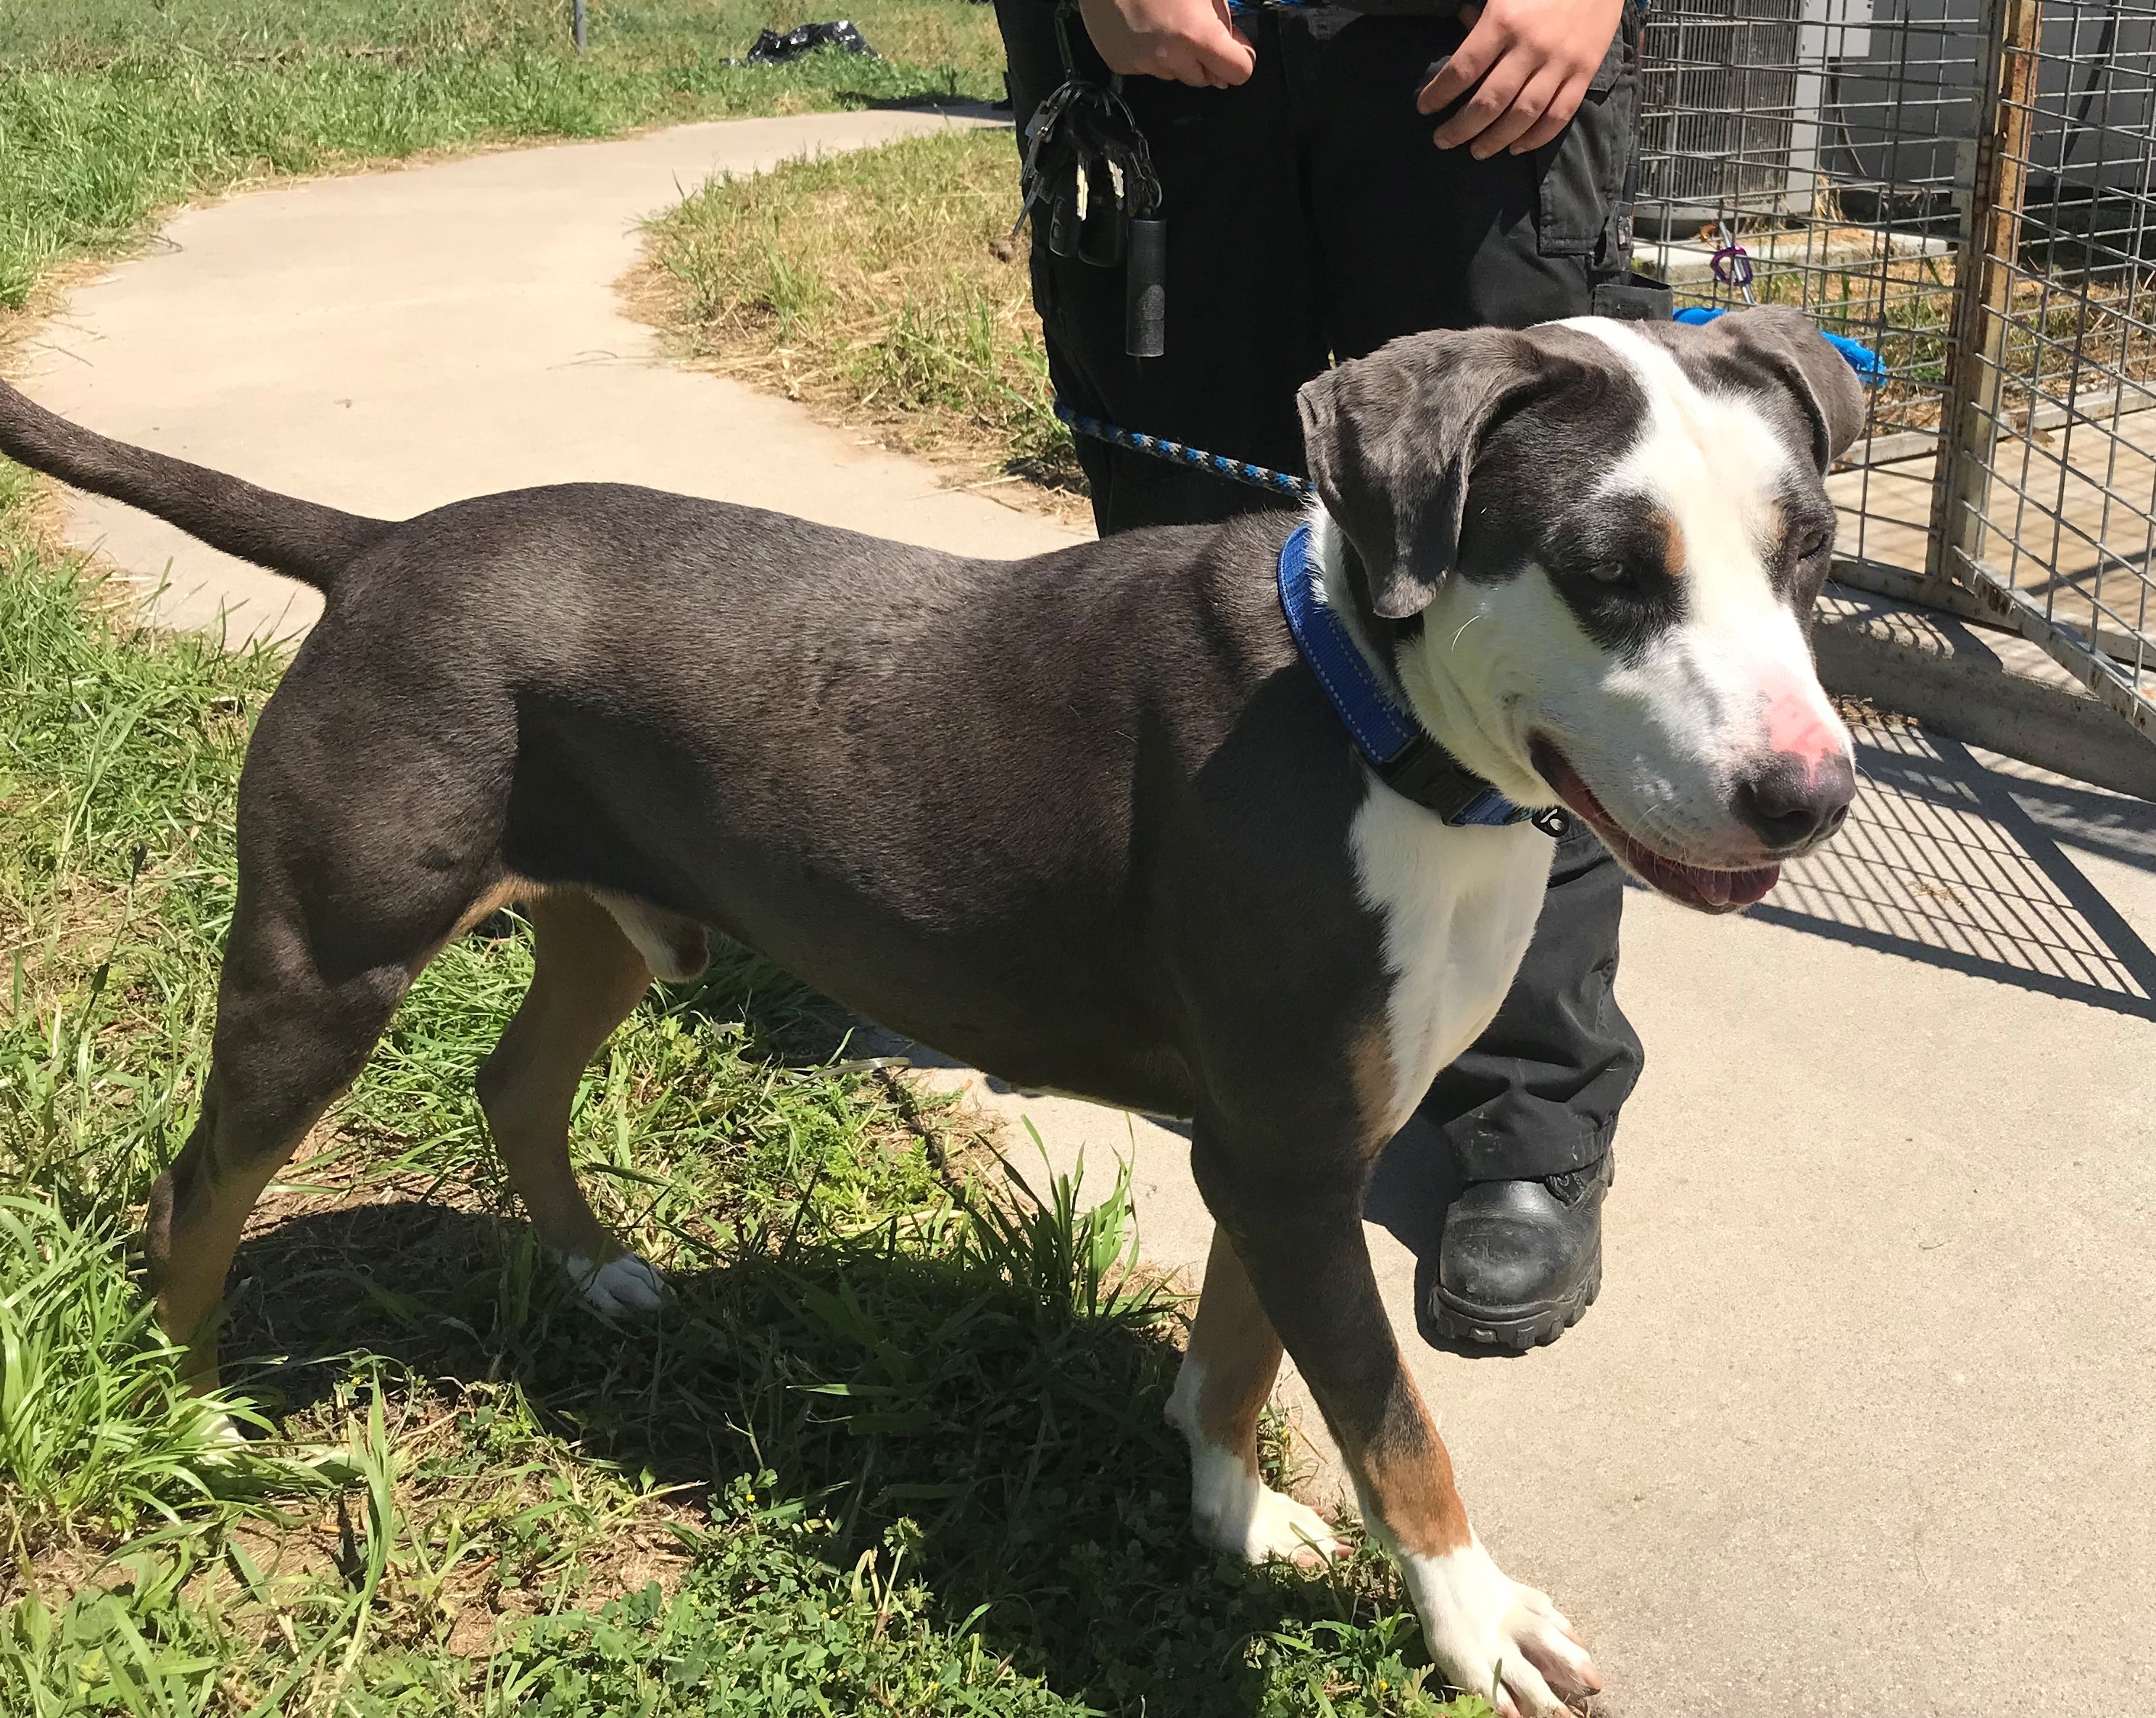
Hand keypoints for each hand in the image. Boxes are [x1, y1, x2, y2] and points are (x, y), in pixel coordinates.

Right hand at [1076, 0, 1255, 86]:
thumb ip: (1224, 16)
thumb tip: (1234, 40)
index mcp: (1197, 35)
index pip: (1239, 73)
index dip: (1240, 58)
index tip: (1235, 47)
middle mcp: (1170, 57)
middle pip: (1205, 79)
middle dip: (1207, 59)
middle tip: (1197, 28)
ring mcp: (1142, 63)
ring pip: (1174, 74)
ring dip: (1177, 57)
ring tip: (1166, 22)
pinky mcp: (1119, 63)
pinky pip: (1147, 68)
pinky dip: (1150, 54)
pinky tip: (1144, 27)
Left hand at [1418, 0, 1624, 157]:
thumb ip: (1481, 13)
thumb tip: (1461, 29)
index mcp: (1504, 20)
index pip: (1463, 69)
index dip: (1440, 94)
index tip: (1424, 108)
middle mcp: (1531, 46)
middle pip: (1490, 101)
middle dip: (1461, 127)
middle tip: (1443, 140)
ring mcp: (1560, 62)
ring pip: (1523, 115)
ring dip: (1495, 139)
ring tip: (1476, 151)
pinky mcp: (1585, 72)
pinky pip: (1559, 115)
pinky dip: (1536, 137)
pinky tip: (1516, 147)